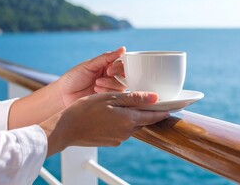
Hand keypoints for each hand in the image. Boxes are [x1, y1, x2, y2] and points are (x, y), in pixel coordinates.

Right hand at [39, 92, 168, 155]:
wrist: (65, 129)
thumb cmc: (85, 109)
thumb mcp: (111, 98)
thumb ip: (135, 98)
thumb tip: (156, 98)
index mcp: (129, 120)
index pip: (153, 116)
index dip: (164, 111)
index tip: (173, 107)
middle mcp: (127, 132)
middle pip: (144, 120)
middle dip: (148, 112)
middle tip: (152, 103)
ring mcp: (118, 138)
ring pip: (132, 125)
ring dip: (133, 116)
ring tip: (127, 105)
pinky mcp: (111, 141)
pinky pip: (122, 130)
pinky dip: (122, 122)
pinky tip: (112, 115)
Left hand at [56, 46, 126, 107]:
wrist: (63, 95)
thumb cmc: (74, 78)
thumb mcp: (89, 65)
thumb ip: (106, 57)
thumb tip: (123, 49)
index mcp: (107, 66)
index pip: (122, 64)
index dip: (120, 66)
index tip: (110, 68)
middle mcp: (111, 77)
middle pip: (125, 75)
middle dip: (117, 75)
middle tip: (106, 74)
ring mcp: (110, 88)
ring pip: (122, 85)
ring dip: (110, 84)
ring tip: (96, 84)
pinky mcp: (108, 99)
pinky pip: (116, 95)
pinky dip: (107, 92)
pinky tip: (96, 91)